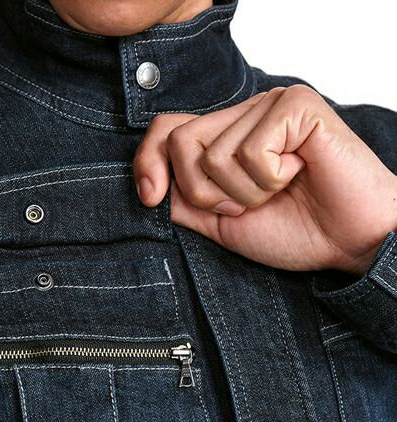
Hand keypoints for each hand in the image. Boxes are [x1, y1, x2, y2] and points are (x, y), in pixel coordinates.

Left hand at [134, 86, 396, 274]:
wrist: (347, 243)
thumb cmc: (292, 230)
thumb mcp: (219, 222)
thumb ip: (183, 201)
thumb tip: (147, 185)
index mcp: (224, 136)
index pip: (166, 130)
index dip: (147, 163)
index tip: (151, 197)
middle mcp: (243, 114)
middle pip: (181, 143)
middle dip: (205, 193)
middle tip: (244, 205)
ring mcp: (270, 105)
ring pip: (216, 154)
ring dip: (244, 193)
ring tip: (277, 191)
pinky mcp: (297, 105)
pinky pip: (252, 150)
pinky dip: (269, 179)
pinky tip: (296, 173)